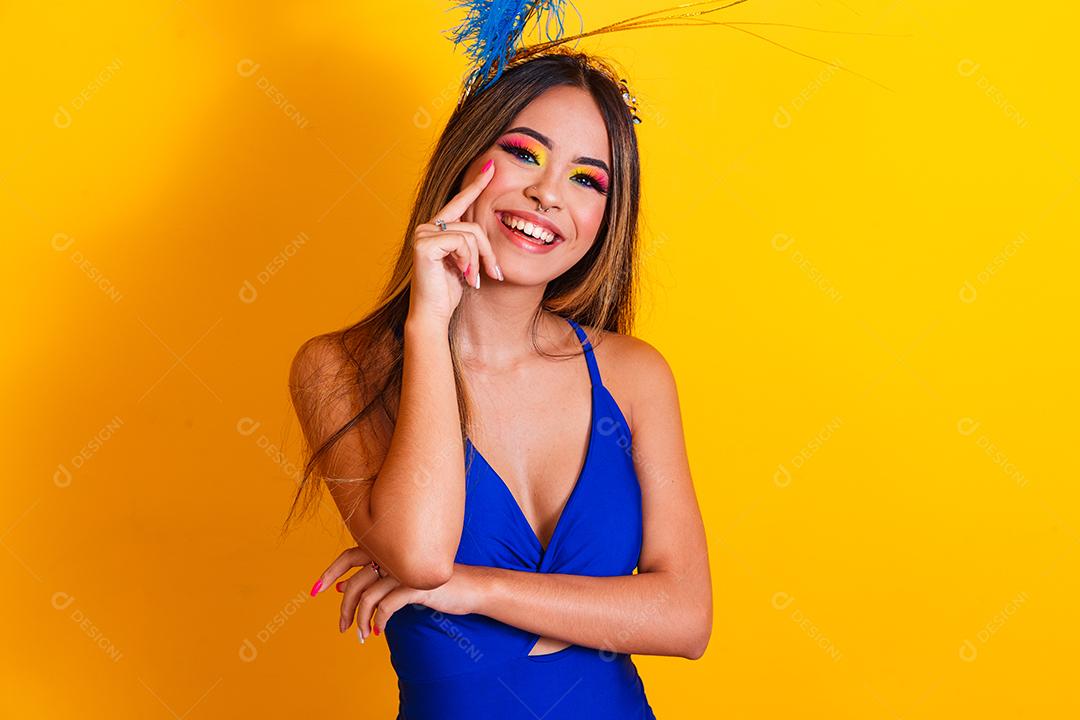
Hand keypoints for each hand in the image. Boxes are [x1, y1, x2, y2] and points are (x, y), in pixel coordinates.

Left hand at [312, 548, 479, 640]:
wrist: (470, 588)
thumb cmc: (433, 584)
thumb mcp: (399, 582)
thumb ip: (372, 580)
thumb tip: (342, 586)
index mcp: (388, 550)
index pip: (349, 556)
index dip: (329, 572)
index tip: (314, 591)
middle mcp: (394, 555)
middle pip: (356, 581)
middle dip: (344, 608)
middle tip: (342, 628)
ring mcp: (405, 569)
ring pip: (368, 596)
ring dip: (360, 620)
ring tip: (362, 636)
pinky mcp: (417, 585)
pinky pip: (388, 605)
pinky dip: (379, 620)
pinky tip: (379, 630)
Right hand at [408, 158, 502, 326]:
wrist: (432, 315)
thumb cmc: (448, 293)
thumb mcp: (465, 263)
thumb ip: (471, 244)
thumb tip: (489, 230)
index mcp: (437, 229)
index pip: (460, 201)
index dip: (477, 184)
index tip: (493, 167)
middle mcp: (427, 227)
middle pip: (474, 226)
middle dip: (488, 252)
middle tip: (494, 274)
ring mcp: (423, 234)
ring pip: (471, 235)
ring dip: (479, 261)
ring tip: (474, 280)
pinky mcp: (424, 244)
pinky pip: (462, 243)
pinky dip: (468, 262)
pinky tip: (463, 277)